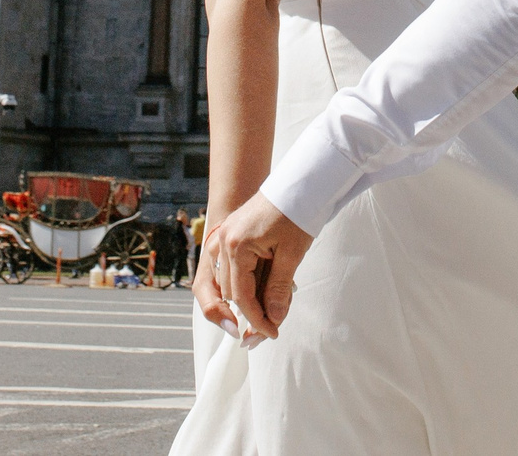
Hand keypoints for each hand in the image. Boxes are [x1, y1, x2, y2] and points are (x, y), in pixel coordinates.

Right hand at [197, 196, 312, 340]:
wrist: (295, 184)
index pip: (241, 296)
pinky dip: (244, 282)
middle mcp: (222, 242)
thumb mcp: (292, 254)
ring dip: (247, 297)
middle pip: (230, 292)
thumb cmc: (295, 212)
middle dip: (251, 311)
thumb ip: (279, 288)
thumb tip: (274, 318)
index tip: (272, 332)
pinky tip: (261, 290)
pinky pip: (228, 268)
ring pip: (227, 282)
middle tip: (273, 325)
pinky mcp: (228, 236)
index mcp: (236, 245)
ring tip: (269, 309)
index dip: (256, 318)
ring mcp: (222, 238)